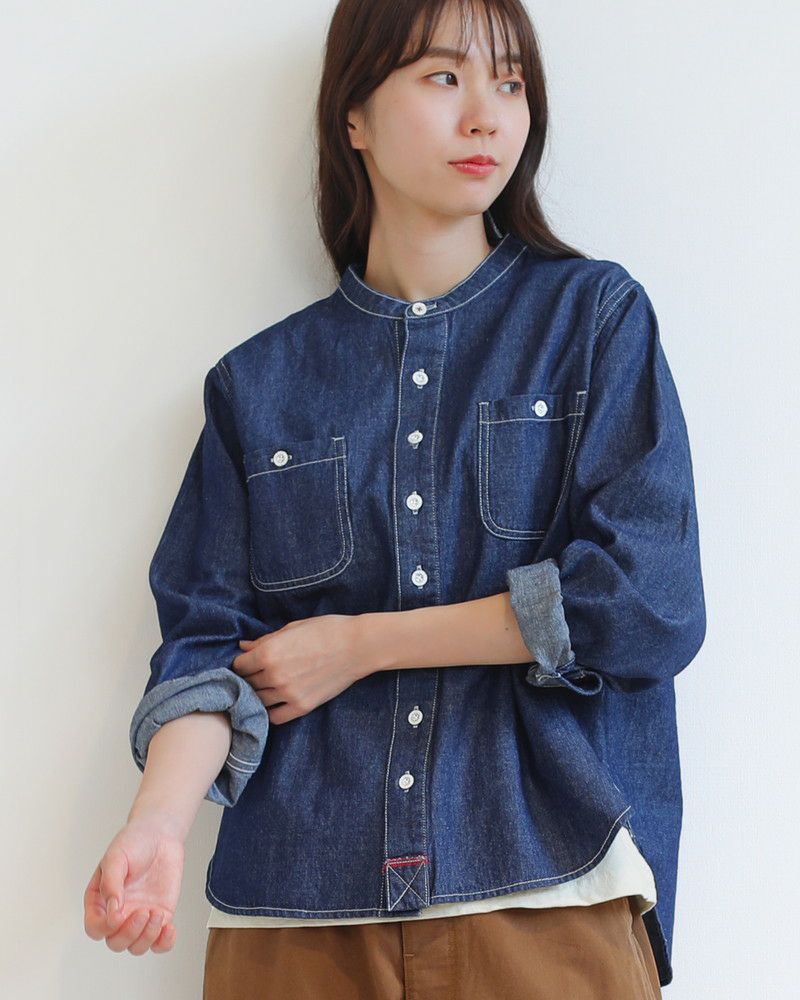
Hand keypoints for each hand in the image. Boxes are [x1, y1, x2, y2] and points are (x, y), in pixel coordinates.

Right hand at [83, 816, 184, 954]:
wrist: (160, 834)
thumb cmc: (134, 842)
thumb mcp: (116, 857)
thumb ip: (111, 883)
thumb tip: (112, 909)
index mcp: (100, 901)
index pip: (95, 928)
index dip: (105, 927)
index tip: (119, 914)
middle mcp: (118, 913)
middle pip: (116, 942)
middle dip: (130, 933)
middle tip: (144, 911)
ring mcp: (139, 916)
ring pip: (137, 946)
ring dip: (147, 937)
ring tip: (157, 914)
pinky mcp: (159, 915)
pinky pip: (160, 942)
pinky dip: (164, 942)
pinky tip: (169, 928)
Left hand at [232, 613, 367, 724]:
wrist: (357, 646)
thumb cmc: (326, 630)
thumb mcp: (292, 628)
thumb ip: (265, 640)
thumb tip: (243, 647)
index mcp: (268, 652)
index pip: (239, 666)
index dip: (242, 663)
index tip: (248, 662)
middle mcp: (274, 675)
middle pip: (247, 683)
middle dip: (249, 678)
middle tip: (257, 674)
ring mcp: (288, 693)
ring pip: (258, 701)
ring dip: (258, 694)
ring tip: (266, 687)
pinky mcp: (302, 706)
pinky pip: (275, 717)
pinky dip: (271, 711)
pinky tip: (275, 702)